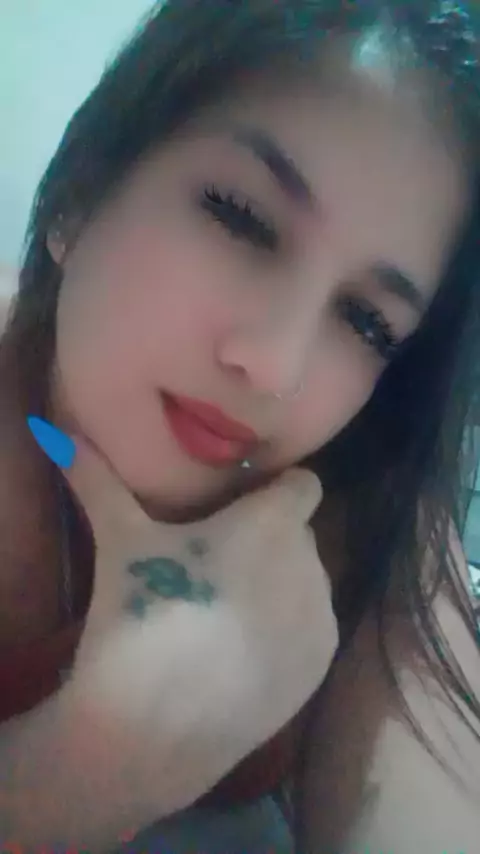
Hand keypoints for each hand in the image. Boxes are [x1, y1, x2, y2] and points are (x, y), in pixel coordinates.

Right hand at [62, 437, 337, 811]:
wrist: (153, 729)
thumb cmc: (142, 616)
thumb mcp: (121, 541)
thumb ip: (99, 480)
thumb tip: (62, 433)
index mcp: (271, 525)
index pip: (303, 484)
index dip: (277, 490)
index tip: (241, 506)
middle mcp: (310, 565)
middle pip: (297, 534)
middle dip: (267, 538)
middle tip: (217, 561)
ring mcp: (320, 620)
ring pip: (306, 580)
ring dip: (278, 582)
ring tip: (225, 608)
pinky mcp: (320, 668)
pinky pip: (312, 627)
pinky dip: (287, 628)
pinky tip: (241, 648)